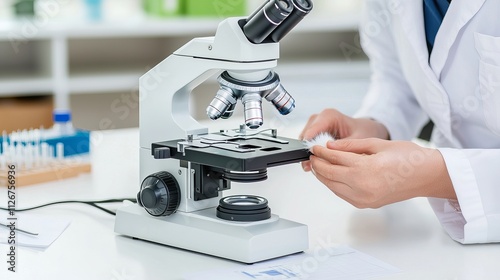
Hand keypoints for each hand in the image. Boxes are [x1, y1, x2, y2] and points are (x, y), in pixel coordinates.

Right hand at [299, 109, 388, 170]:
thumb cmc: (363, 131)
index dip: (309, 144)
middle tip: (313, 166)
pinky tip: (319, 162)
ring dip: (310, 154)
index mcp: (329, 116)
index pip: (312, 130)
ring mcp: (315, 126)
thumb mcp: (359, 139)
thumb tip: (329, 154)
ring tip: (317, 166)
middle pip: (305, 136)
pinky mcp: (314, 134)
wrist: (366, 130)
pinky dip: (312, 154)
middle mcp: (319, 119)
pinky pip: (308, 145)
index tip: (310, 156)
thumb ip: (344, 147)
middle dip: (309, 152)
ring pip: (304, 142)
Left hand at [309, 138, 455, 207]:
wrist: (426, 176)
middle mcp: (362, 186)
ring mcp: (364, 198)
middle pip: (329, 174)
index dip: (321, 152)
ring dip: (322, 176)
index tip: (315, 147)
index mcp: (366, 168)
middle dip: (317, 164)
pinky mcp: (366, 204)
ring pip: (332, 187)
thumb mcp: (377, 144)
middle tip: (312, 155)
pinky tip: (331, 176)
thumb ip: (351, 146)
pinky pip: (342, 194)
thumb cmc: (408, 158)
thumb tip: (330, 146)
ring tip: (318, 165)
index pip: (334, 159)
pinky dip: (333, 185)